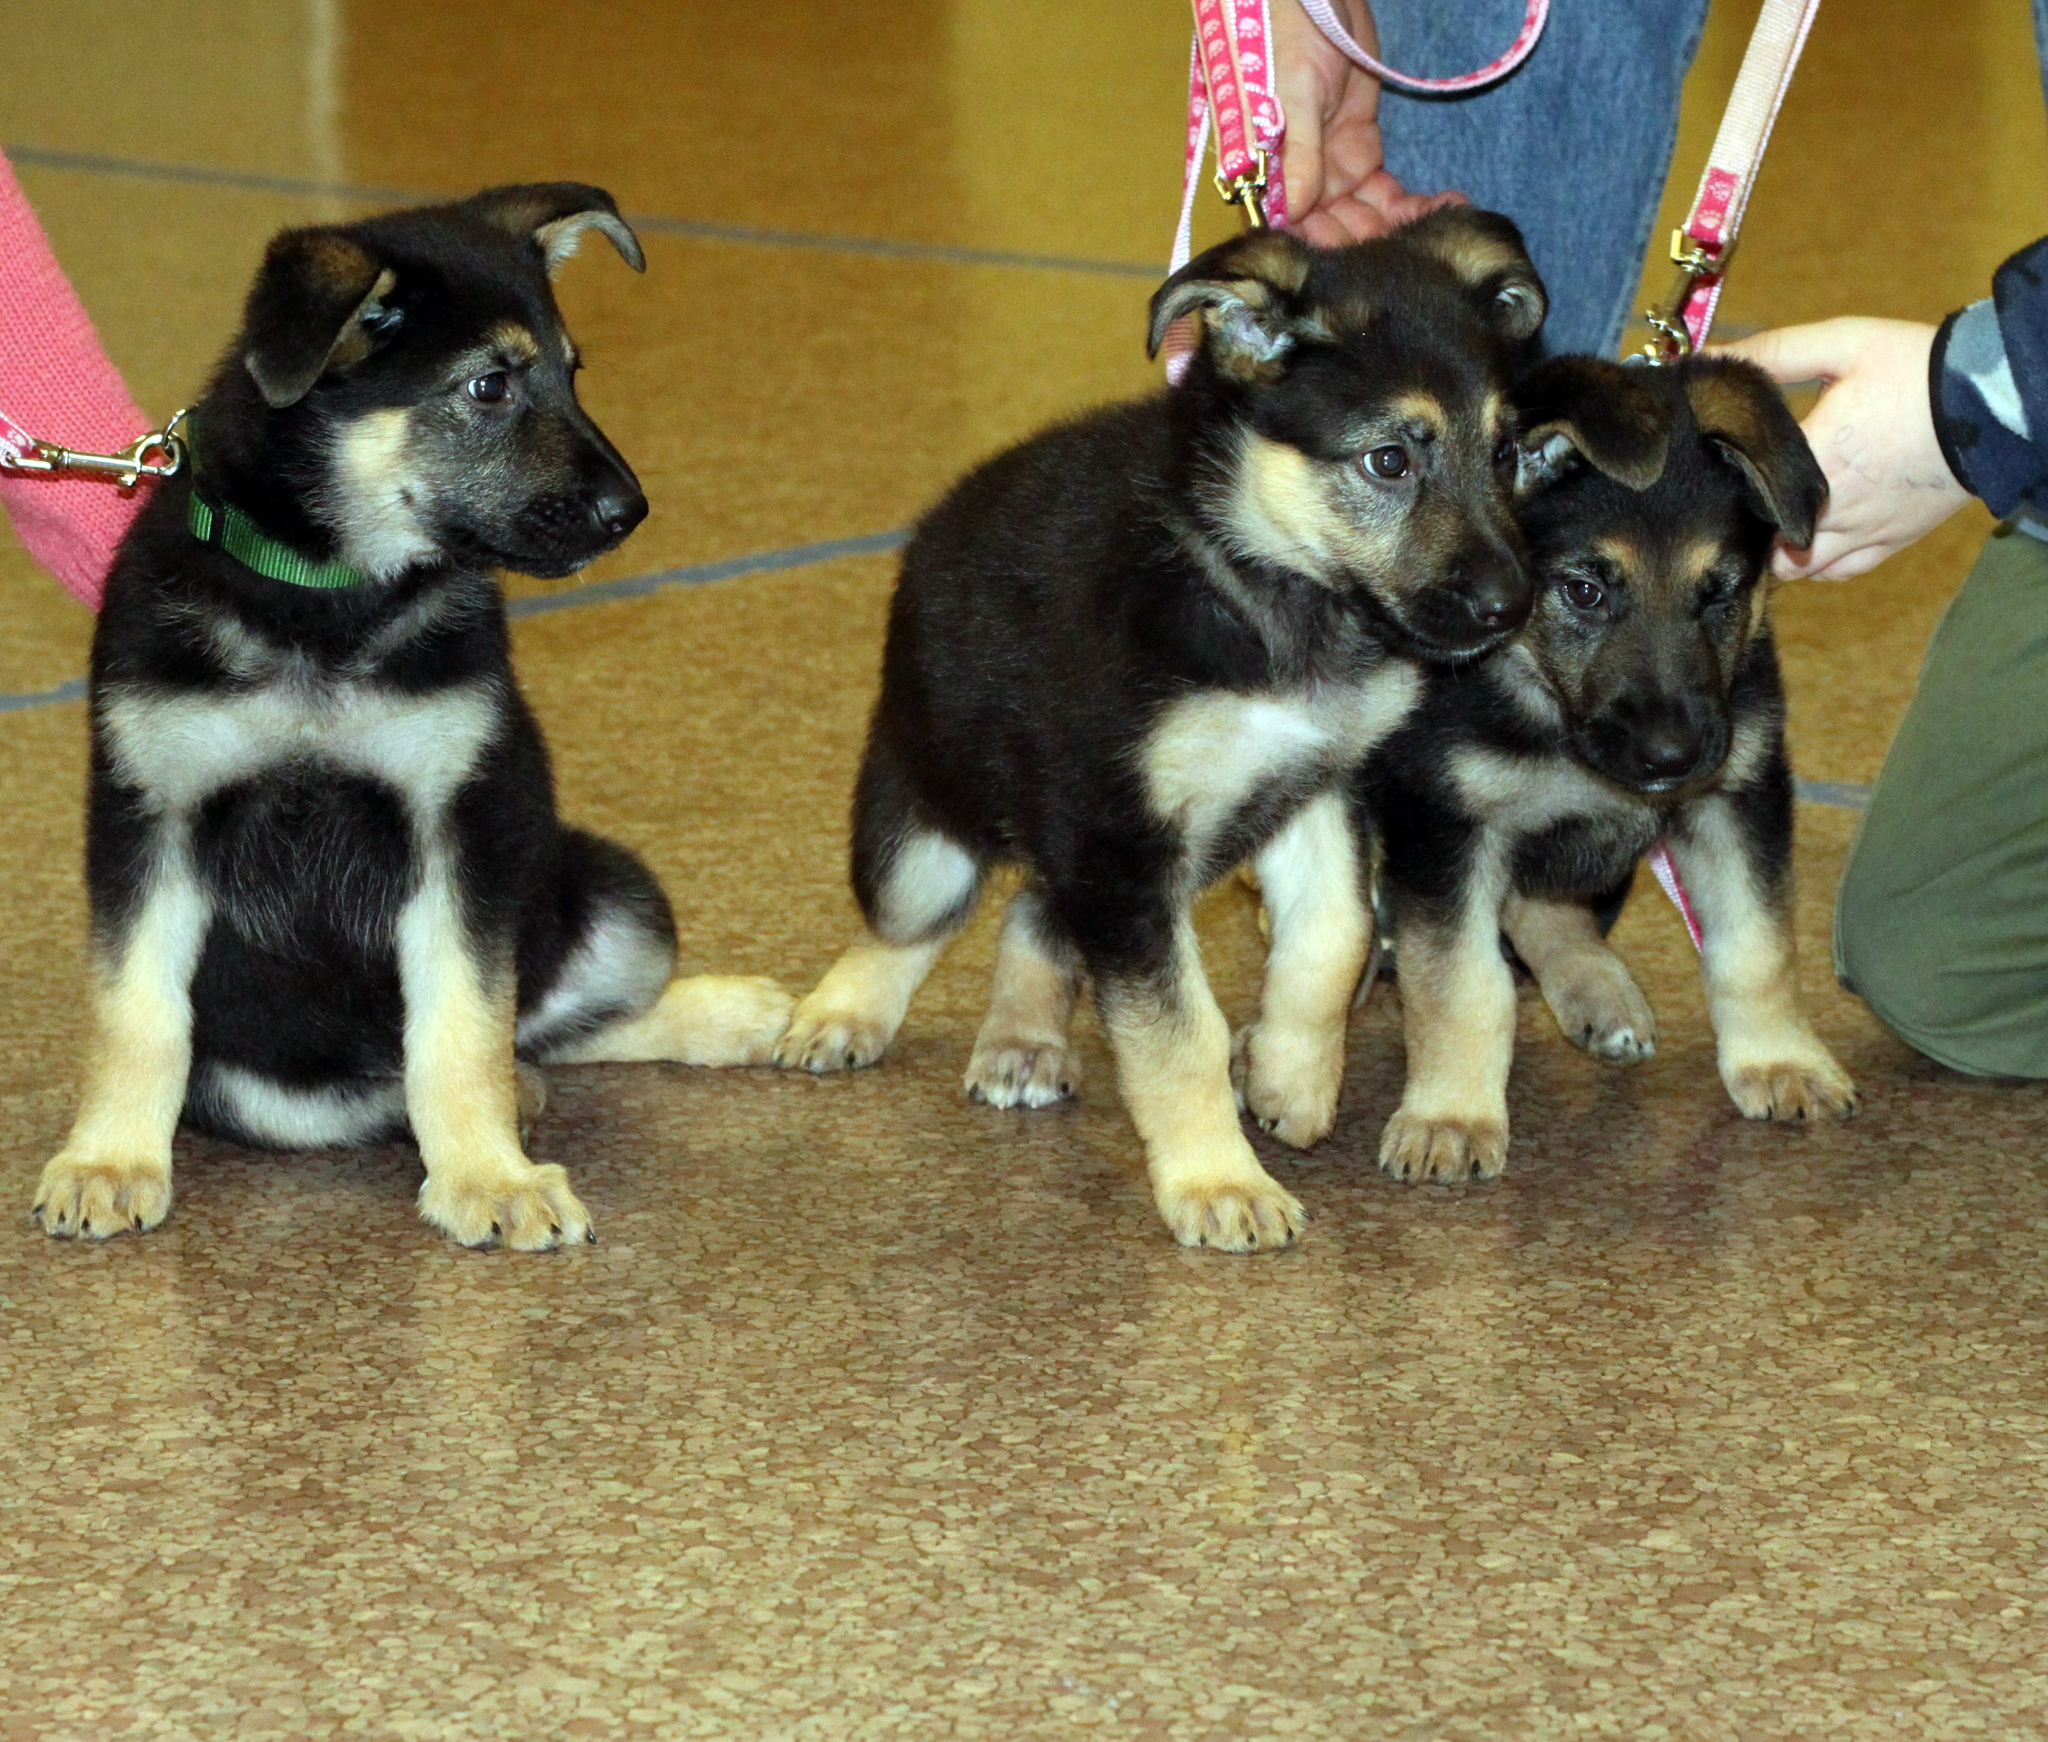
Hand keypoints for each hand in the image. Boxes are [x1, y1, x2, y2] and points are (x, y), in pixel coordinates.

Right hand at [1273, 0, 1461, 244]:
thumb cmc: (1284, 36)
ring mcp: (1331, 171)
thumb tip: (1293, 212)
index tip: (1363, 264)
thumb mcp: (1293, 94)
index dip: (1323, 249)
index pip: (1289, 227)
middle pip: (1331, 232)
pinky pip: (1386, 194)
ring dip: (1397, 232)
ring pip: (1364, 219)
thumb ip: (1297, 153)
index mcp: (1266, 173)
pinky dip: (1413, 206)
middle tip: (1414, 256)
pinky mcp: (1361, 154)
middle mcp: (1296, 182)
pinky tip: (1444, 211)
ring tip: (1440, 234)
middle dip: (1369, 247)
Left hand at [1720, 319, 1972, 580]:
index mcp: (1812, 460)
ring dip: (1778, 548)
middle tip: (1737, 495)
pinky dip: (1817, 564)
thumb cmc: (1917, 369)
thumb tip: (1708, 355)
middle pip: (1761, 536)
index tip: (1713, 465)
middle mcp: (1830, 508)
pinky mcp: (1890, 541)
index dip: (1719, 479)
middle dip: (1745, 520)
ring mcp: (1862, 531)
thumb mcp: (1843, 344)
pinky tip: (1809, 540)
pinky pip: (1838, 572)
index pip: (1739, 487)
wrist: (1992, 402)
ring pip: (1796, 566)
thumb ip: (1773, 351)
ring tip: (1772, 518)